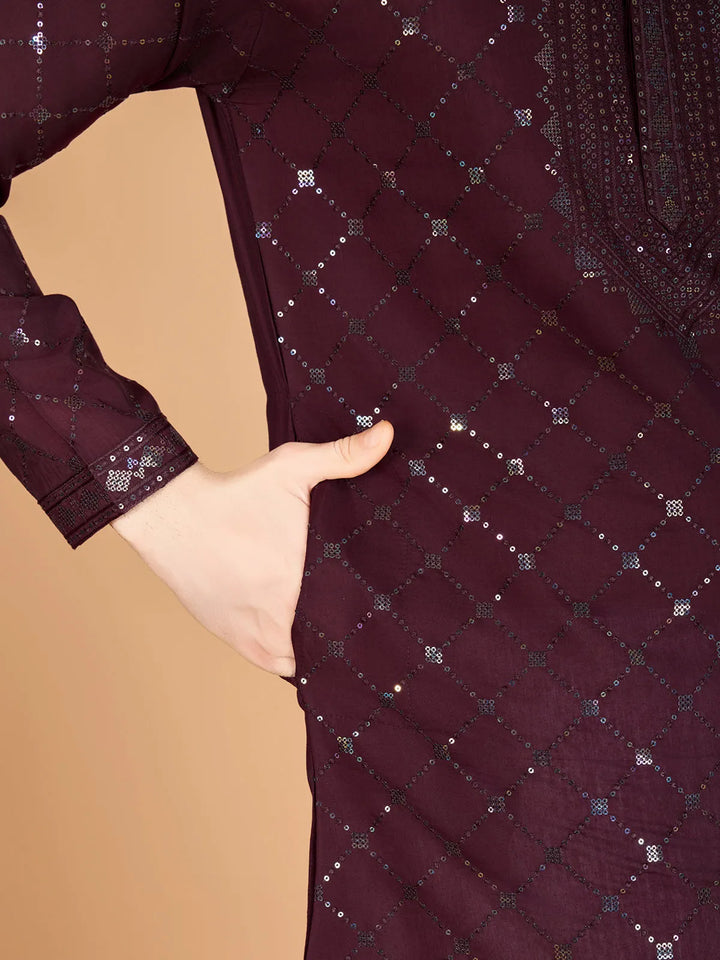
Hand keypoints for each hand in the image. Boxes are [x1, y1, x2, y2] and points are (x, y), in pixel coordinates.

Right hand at [109, 420, 393, 678]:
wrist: (174, 516)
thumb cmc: (236, 492)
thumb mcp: (291, 467)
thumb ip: (343, 455)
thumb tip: (388, 432)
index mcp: (296, 577)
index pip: (349, 614)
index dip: (368, 615)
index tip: (382, 605)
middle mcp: (276, 613)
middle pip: (330, 642)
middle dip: (349, 634)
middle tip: (368, 620)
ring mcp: (253, 631)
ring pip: (303, 660)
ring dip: (321, 650)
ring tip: (342, 634)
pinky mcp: (234, 638)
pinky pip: (276, 664)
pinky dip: (293, 658)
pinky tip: (310, 644)